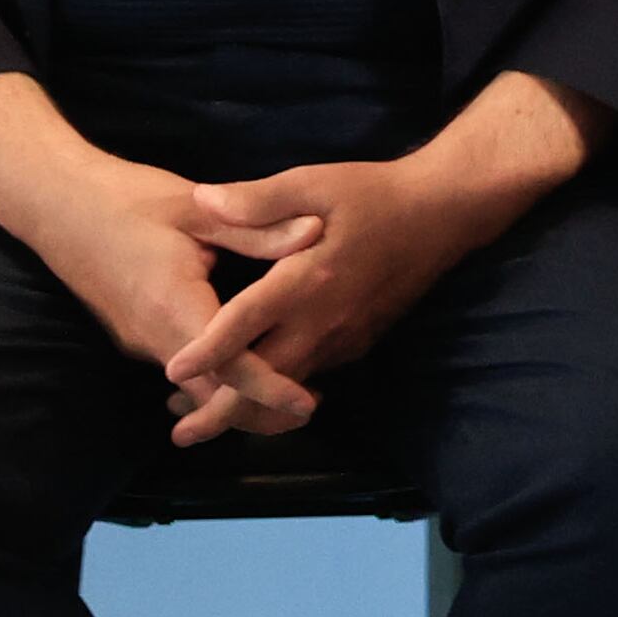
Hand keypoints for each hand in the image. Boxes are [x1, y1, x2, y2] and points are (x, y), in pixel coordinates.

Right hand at [0, 73, 322, 433]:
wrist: (53, 201)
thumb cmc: (126, 197)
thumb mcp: (198, 207)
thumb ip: (257, 228)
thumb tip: (318, 232)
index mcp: (172, 306)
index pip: (227, 367)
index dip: (269, 389)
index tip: (307, 404)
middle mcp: (153, 336)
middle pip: (209, 394)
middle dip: (257, 409)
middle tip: (310, 405)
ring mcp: (138, 339)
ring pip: (193, 386)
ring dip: (235, 394)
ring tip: (289, 389)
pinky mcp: (133, 333)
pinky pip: (180, 367)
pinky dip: (213, 375)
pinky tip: (244, 360)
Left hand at [155, 73, 605, 438]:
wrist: (444, 213)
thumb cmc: (376, 193)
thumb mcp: (315, 182)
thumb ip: (258, 199)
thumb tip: (202, 201)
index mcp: (309, 277)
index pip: (251, 320)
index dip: (211, 349)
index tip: (173, 372)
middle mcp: (326, 318)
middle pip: (269, 378)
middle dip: (223, 410)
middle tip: (179, 434)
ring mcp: (345, 335)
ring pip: (290, 386)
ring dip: (248, 408)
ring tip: (199, 420)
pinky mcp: (358, 340)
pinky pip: (311, 373)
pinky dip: (278, 391)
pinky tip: (253, 389)